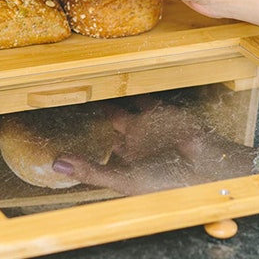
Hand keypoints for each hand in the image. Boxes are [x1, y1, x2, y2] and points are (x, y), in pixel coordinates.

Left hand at [52, 97, 258, 194]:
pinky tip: (115, 75)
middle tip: (64, 100)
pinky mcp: (159, 111)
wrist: (205, 166)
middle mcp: (133, 143)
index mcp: (124, 162)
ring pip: (121, 108)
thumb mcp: (124, 180)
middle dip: (91, 116)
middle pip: (106, 127)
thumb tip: (55, 165)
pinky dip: (130, 87)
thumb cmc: (167, 182)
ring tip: (85, 83)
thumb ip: (91, 170)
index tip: (53, 131)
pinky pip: (141, 96)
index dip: (79, 143)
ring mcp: (146, 126)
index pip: (96, 151)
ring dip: (108, 98)